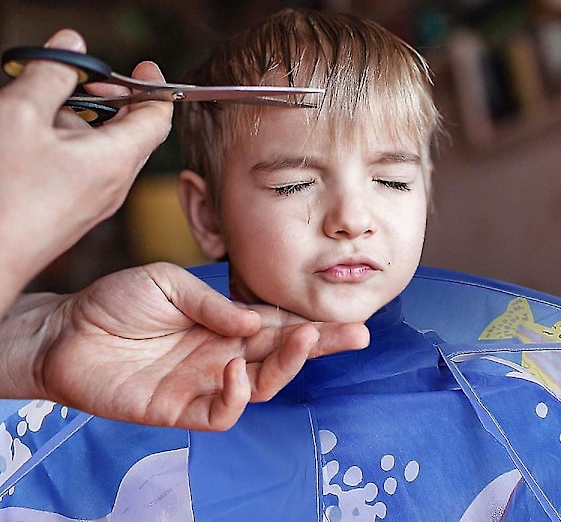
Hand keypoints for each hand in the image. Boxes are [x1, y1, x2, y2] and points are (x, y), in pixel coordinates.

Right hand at [0, 29, 172, 308]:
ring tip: (45, 106)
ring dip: (85, 121)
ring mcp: (96, 201)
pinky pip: (87, 169)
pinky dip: (72, 144)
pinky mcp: (75, 211)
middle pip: (134, 132)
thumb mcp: (22, 116)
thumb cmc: (3, 191)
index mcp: (117, 159)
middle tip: (82, 80)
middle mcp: (115, 184)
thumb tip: (72, 46)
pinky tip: (36, 138)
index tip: (145, 67)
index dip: (157, 88)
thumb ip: (52, 74)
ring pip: (106, 149)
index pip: (158, 118)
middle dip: (113, 99)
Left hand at [4, 263, 368, 430]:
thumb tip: (256, 321)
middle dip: (321, 345)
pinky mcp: (180, 409)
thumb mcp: (170, 283)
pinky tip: (235, 369)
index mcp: (223, 323)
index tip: (345, 314)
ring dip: (288, 365)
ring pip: (262, 385)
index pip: (277, 324)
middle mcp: (222, 353)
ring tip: (305, 339)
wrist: (69, 330)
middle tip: (355, 334)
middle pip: (281, 355)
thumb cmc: (119, 301)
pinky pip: (221, 412)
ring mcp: (204, 383)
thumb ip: (213, 303)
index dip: (309, 321)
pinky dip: (236, 395)